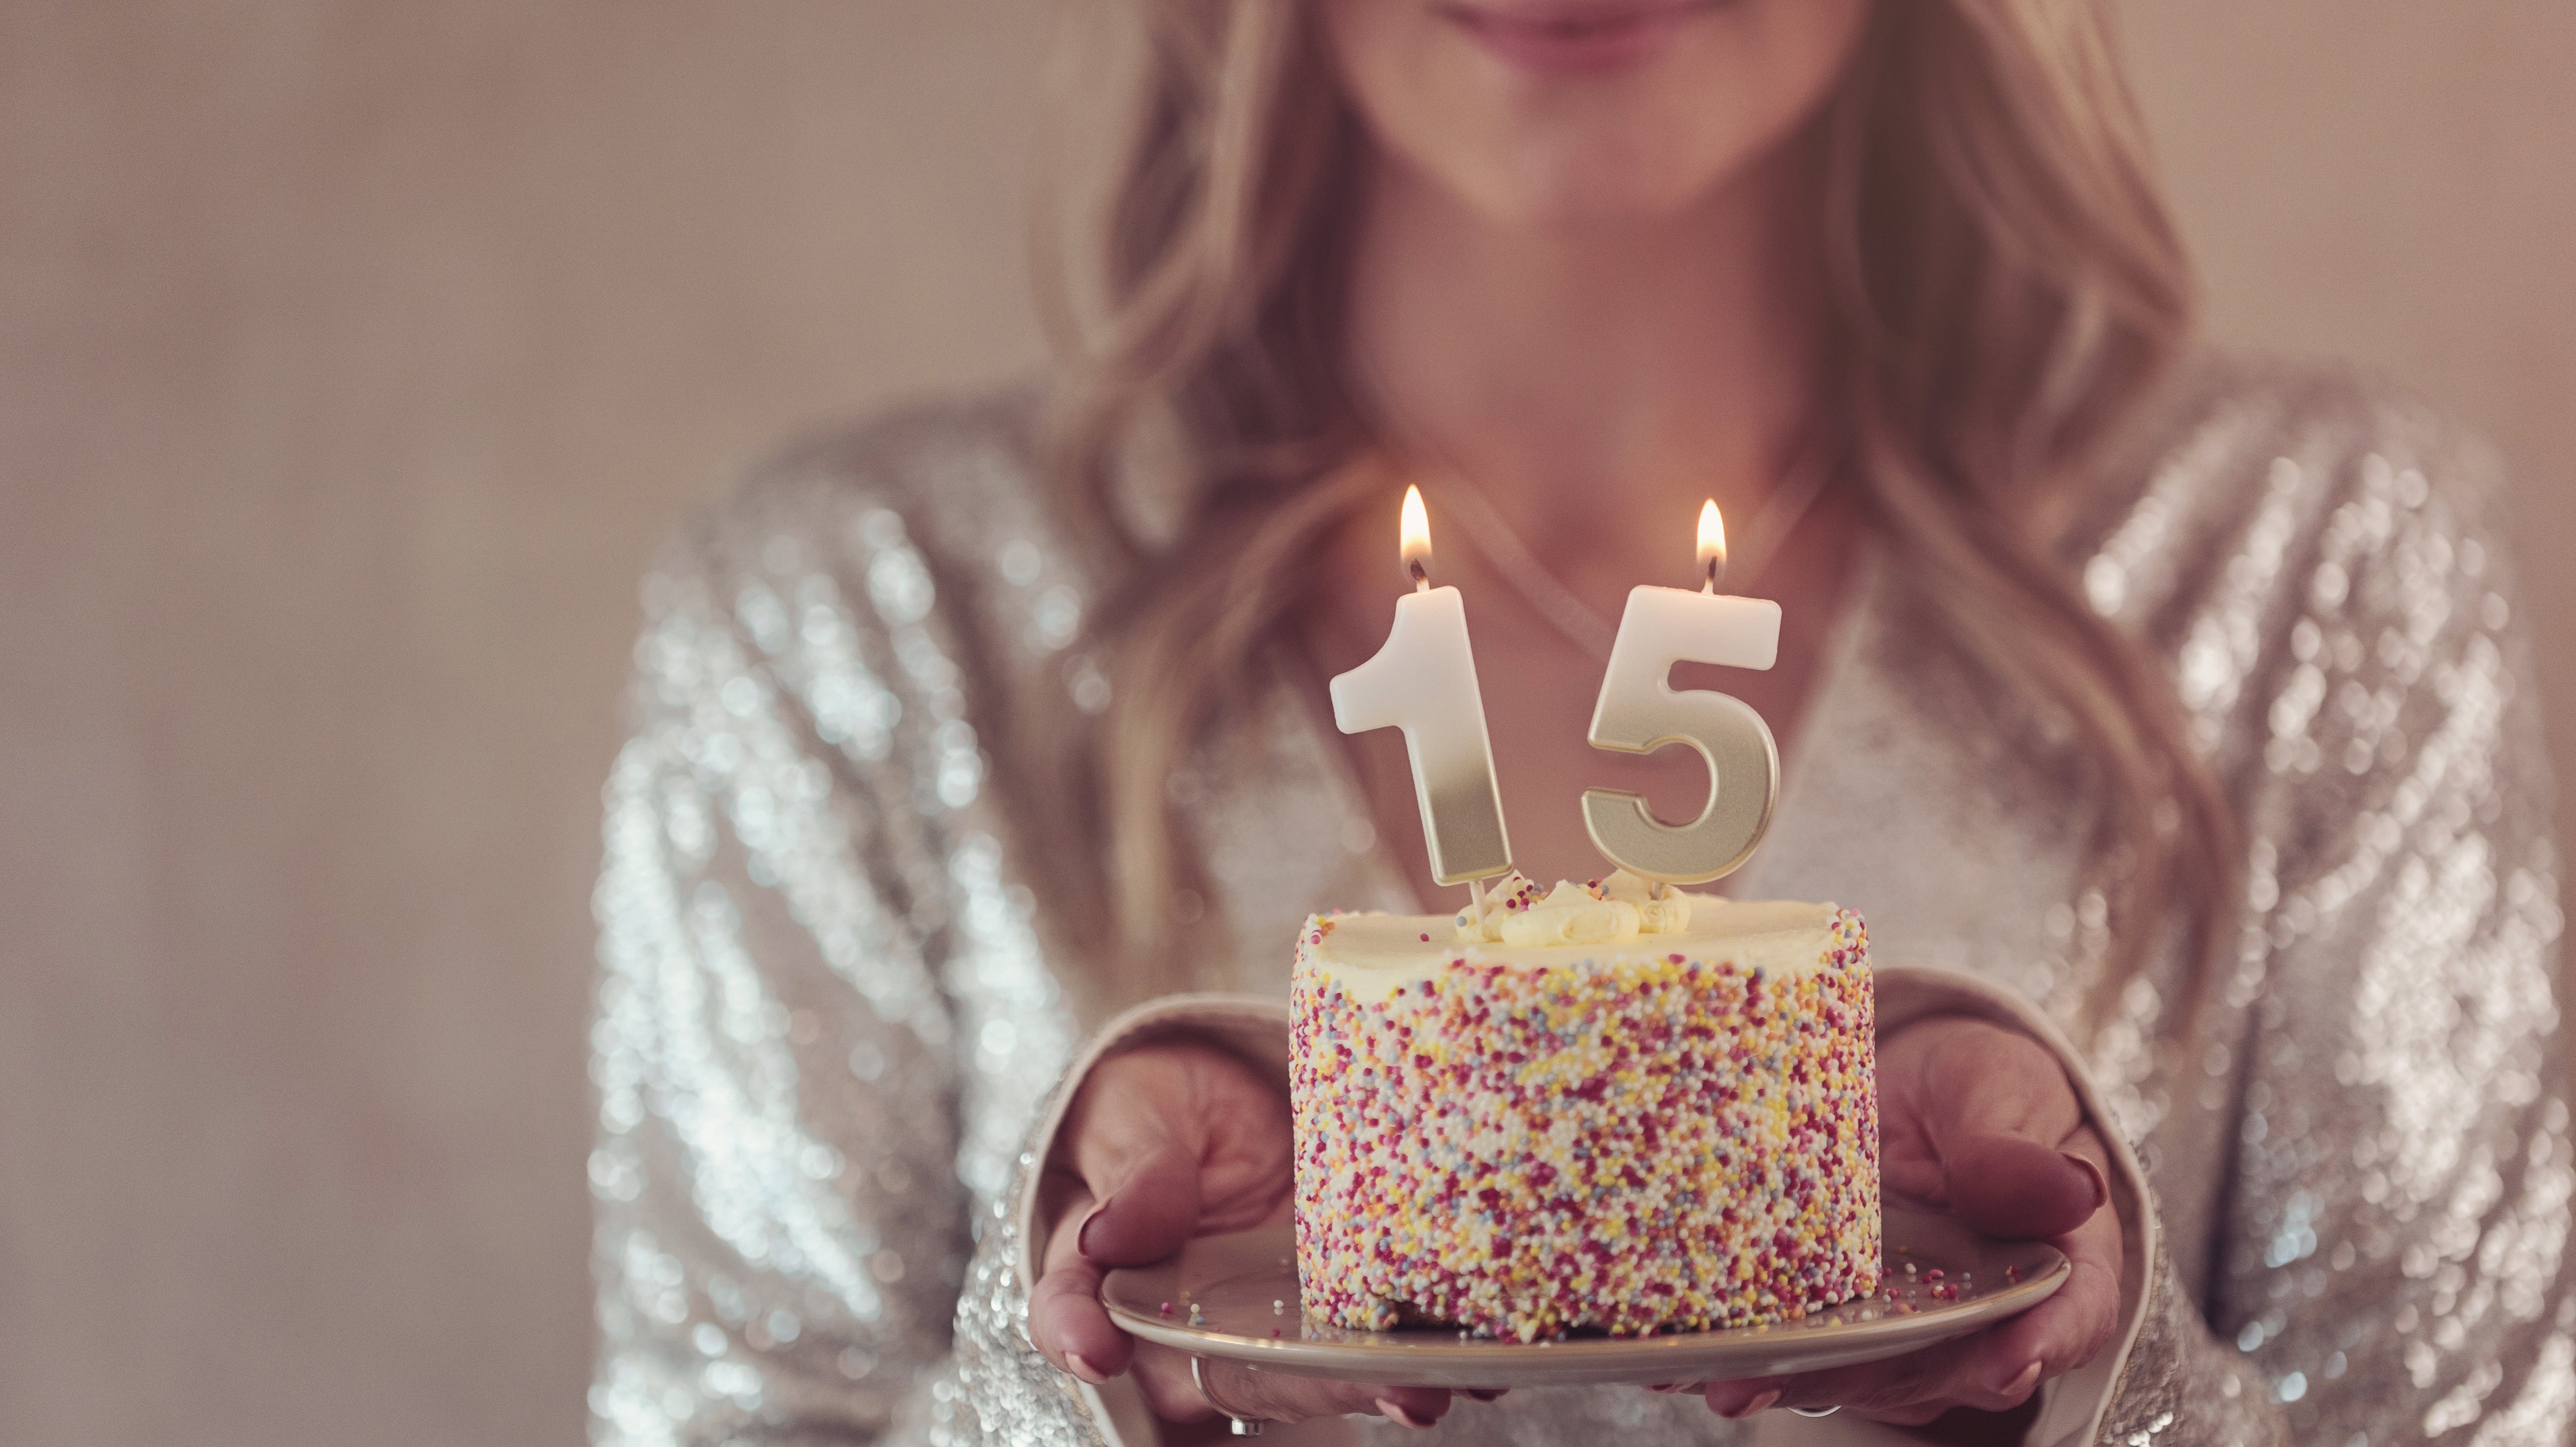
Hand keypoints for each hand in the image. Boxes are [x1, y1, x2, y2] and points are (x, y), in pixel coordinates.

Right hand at [1025, 1039, 1456, 1430]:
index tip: (1096, 1351)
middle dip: (1296, 1387)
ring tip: (1427, 1387)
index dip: (1076, 1333)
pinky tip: (1481, 1359)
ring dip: (1370, 1388)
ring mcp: (1262, 1325)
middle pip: (1218, 1370)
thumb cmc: (1159, 1108)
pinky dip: (1425, 1360)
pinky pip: (1371, 1349)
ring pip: (1303, 1376)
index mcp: (1102, 1267)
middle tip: (1360, 1384)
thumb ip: (1134, 1168)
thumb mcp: (1134, 1111)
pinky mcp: (1330, 1311)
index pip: (1072, 1308)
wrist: (1227, 1098)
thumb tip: (1114, 1229)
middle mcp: (1181, 1320)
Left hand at [1700, 1016, 2121, 1426]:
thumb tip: (2070, 1187)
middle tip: (1800, 1379)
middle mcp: (1980, 1310)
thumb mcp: (1999, 1091)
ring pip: (1860, 1365)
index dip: (2044, 1339)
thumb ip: (2011, 1148)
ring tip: (1722, 1377)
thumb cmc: (1975, 1087)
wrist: (1907, 1082)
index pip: (2069, 1310)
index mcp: (2053, 1257)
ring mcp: (1902, 1319)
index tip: (2009, 1358)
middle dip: (1871, 1378)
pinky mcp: (1833, 1308)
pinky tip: (1681, 1353)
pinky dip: (1744, 1350)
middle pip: (1942, 1361)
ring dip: (1790, 1377)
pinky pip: (1797, 1340)